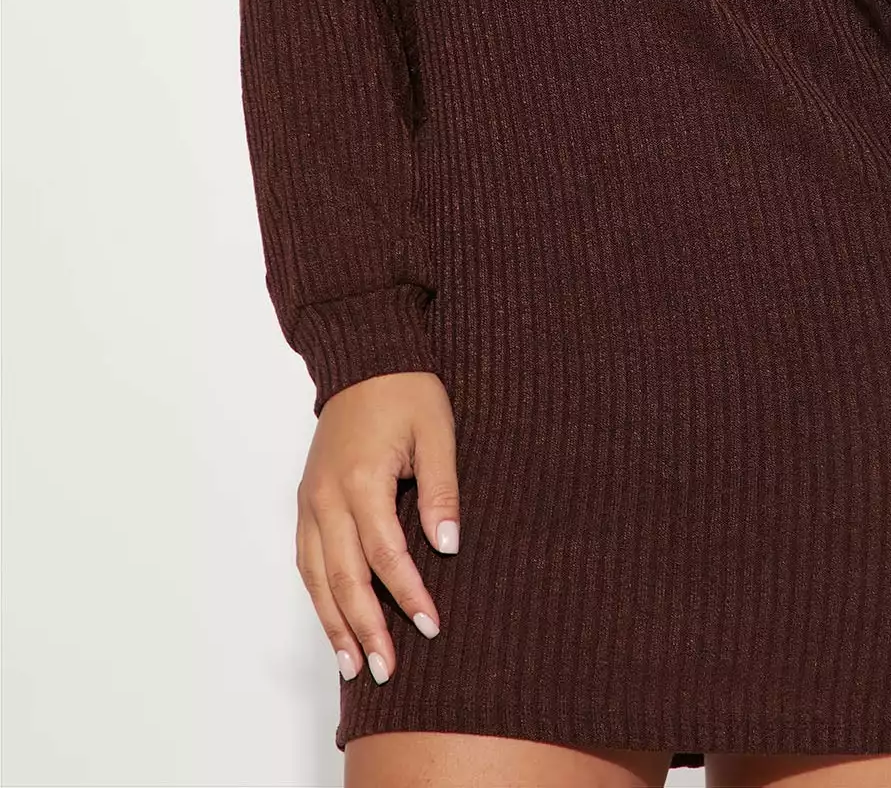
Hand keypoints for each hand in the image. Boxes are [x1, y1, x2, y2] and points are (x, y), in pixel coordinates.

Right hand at [295, 370, 460, 685]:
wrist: (364, 357)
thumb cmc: (406, 391)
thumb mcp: (437, 432)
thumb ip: (441, 491)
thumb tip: (447, 546)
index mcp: (361, 480)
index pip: (386, 554)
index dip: (408, 594)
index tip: (430, 626)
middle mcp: (327, 496)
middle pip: (344, 577)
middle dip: (366, 627)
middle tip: (387, 670)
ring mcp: (310, 499)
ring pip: (316, 576)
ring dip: (334, 623)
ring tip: (354, 665)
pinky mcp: (306, 498)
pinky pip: (306, 558)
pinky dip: (317, 595)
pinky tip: (332, 621)